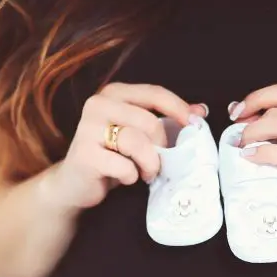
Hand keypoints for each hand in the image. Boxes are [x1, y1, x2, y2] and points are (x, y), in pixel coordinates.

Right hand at [43, 83, 206, 213]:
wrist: (75, 182)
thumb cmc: (112, 155)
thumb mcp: (139, 133)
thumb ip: (166, 119)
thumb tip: (201, 111)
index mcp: (114, 93)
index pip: (154, 93)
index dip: (178, 108)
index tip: (194, 124)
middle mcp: (98, 105)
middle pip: (148, 122)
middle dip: (161, 146)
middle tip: (158, 161)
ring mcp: (88, 128)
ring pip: (137, 143)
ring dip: (149, 164)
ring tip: (145, 172)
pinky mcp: (85, 154)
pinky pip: (123, 166)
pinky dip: (131, 176)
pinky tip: (125, 178)